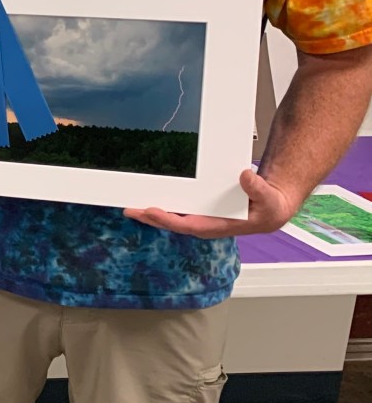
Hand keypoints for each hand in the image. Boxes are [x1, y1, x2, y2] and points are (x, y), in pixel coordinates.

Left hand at [124, 169, 297, 238]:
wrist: (272, 207)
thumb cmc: (269, 207)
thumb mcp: (269, 199)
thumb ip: (258, 189)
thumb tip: (245, 177)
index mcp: (219, 226)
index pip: (189, 225)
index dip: (169, 220)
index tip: (151, 211)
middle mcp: (207, 223)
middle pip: (173, 222)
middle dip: (151, 217)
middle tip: (130, 209)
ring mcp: (202, 217)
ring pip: (172, 216)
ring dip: (151, 212)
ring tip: (131, 207)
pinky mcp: (201, 209)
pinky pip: (178, 208)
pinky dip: (163, 204)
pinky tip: (148, 199)